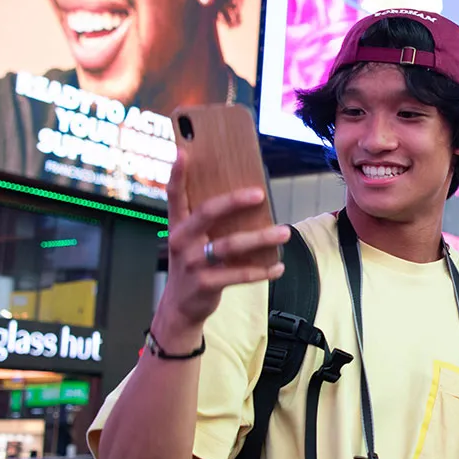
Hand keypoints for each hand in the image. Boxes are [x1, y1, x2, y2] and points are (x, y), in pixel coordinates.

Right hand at [154, 162, 289, 350]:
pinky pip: (239, 275)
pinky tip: (278, 266)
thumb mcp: (192, 241)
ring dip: (261, 237)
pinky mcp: (205, 284)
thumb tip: (246, 197)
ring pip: (230, 245)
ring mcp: (192, 263)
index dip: (177, 173)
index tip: (183, 152)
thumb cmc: (193, 264)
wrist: (180, 307)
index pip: (174, 194)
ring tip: (285, 232)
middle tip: (260, 193)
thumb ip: (207, 221)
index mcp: (178, 225)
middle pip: (207, 213)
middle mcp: (181, 240)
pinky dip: (262, 270)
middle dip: (234, 201)